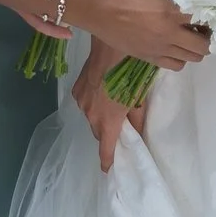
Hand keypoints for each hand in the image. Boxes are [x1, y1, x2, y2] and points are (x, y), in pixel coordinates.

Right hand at [73, 41, 141, 169]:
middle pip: (98, 133)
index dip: (107, 161)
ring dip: (100, 115)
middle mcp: (90, 115)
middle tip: (119, 126)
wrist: (109, 47)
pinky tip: (102, 89)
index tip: (109, 169)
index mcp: (108, 122)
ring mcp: (81, 102)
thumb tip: (137, 133)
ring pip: (91, 117)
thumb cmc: (130, 72)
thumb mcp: (139, 97)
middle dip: (107, 133)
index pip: (105, 149)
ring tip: (111, 101)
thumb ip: (137, 119)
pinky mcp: (76, 90)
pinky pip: (85, 103)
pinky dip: (93, 102)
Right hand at [78, 0, 204, 69]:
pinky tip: (173, 47)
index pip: (204, 19)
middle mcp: (171, 35)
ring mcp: (160, 50)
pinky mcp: (150, 58)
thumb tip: (190, 2)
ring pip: (192, 58)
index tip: (207, 11)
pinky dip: (180, 57)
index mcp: (173, 13)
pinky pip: (175, 65)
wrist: (99, 10)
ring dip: (195, 49)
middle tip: (201, 27)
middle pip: (203, 46)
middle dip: (206, 37)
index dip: (208, 16)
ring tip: (188, 38)